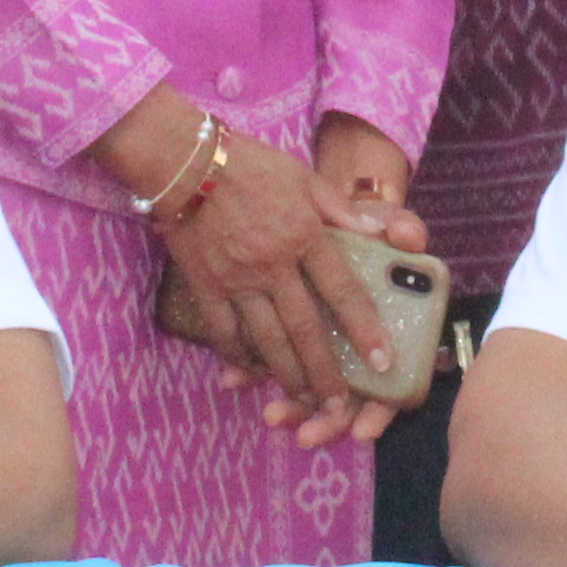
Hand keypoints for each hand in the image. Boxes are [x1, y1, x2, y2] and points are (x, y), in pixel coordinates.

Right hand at [228, 114, 431, 449]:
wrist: (183, 161)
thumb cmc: (248, 163)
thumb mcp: (303, 175)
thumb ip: (339, 209)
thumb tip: (375, 234)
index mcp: (304, 234)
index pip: (342, 291)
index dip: (364, 329)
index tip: (382, 360)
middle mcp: (273, 264)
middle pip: (306, 329)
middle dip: (325, 373)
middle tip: (340, 406)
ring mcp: (236, 279)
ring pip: (267, 340)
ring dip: (287, 376)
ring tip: (303, 402)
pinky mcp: (205, 286)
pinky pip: (225, 332)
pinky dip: (238, 356)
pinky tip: (251, 373)